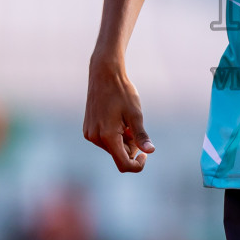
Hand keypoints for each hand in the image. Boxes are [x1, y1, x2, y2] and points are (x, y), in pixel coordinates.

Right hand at [83, 57, 154, 172]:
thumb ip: (141, 135)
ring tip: (125, 121)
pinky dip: (115, 135)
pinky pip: (105, 140)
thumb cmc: (122, 92)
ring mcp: (90, 134)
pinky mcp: (88, 129)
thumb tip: (151, 151)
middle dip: (131, 146)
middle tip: (134, 127)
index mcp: (107, 136)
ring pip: (112, 148)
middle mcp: (95, 138)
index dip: (137, 165)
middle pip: (119, 155)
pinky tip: (117, 119)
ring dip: (123, 140)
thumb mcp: (135, 114)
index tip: (146, 154)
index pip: (123, 164)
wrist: (104, 75)